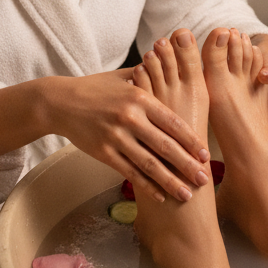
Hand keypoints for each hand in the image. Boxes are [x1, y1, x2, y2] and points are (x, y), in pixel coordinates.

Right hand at [44, 70, 210, 203]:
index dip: (191, 140)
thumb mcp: (123, 77)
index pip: (172, 122)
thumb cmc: (95, 88)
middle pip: (165, 146)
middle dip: (187, 165)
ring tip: (187, 194)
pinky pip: (129, 172)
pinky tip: (160, 196)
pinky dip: (146, 186)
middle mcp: (130, 118)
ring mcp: (116, 137)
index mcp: (139, 98)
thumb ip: (149, 78)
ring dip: (170, 182)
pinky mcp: (103, 152)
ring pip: (149, 164)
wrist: (61, 102)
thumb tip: (174, 71)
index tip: (206, 154)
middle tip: (204, 179)